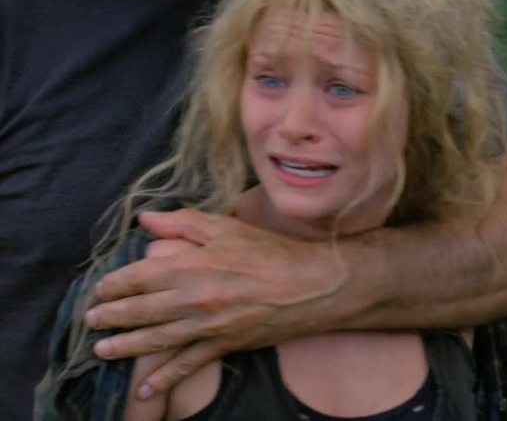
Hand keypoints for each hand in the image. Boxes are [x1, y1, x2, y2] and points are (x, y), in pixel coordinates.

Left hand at [85, 209, 348, 397]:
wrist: (312, 285)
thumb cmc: (271, 252)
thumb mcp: (227, 227)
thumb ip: (183, 222)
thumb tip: (146, 219)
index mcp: (191, 266)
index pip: (138, 277)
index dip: (114, 284)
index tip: (101, 288)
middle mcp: (192, 299)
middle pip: (140, 311)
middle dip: (110, 316)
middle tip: (91, 320)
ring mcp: (207, 326)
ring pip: (155, 340)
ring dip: (124, 346)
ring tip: (102, 349)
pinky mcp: (224, 345)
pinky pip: (187, 365)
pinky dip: (164, 379)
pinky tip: (146, 390)